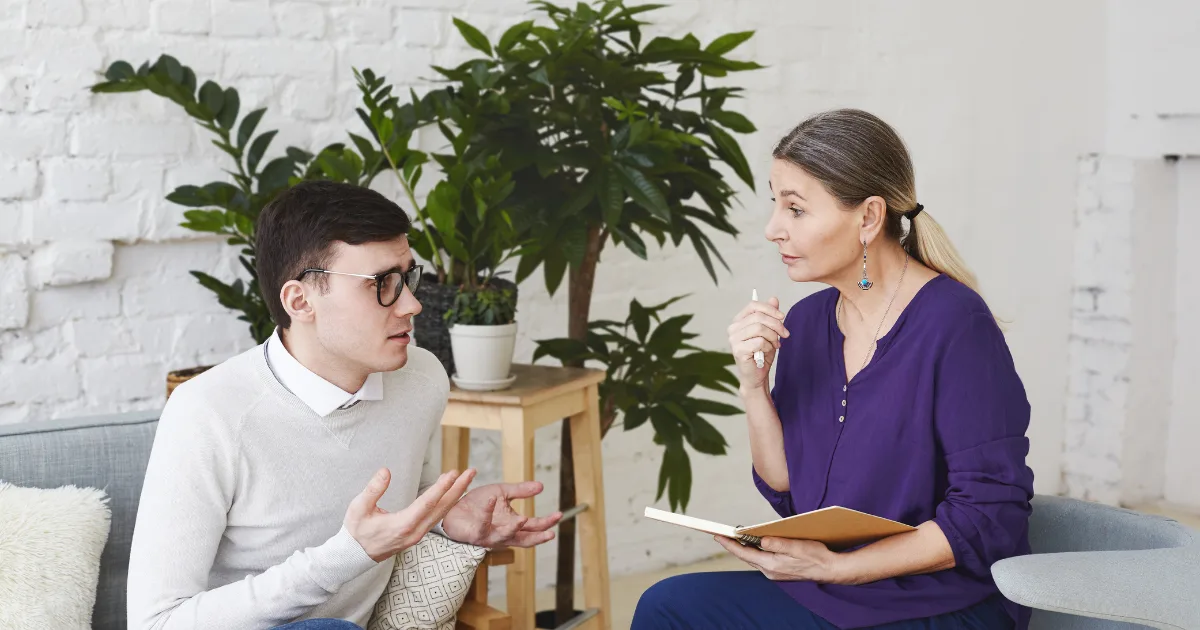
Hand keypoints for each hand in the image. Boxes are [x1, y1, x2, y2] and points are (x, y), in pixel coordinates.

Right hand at [344, 467, 475, 561]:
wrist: (354, 555)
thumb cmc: (356, 530)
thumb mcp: (358, 508)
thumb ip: (373, 489)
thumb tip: (385, 471)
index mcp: (402, 525)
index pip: (427, 503)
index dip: (441, 487)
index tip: (453, 473)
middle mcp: (414, 532)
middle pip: (441, 508)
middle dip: (458, 488)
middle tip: (471, 472)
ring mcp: (417, 535)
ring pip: (441, 513)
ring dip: (455, 495)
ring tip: (466, 479)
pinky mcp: (417, 535)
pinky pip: (437, 518)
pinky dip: (447, 503)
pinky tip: (452, 493)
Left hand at [441, 481, 561, 547]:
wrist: (452, 508)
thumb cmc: (476, 503)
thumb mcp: (502, 492)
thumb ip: (520, 491)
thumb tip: (541, 486)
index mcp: (512, 524)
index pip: (534, 526)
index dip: (547, 523)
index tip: (559, 514)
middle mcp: (503, 534)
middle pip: (525, 538)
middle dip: (538, 535)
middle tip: (551, 531)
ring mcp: (489, 536)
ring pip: (504, 537)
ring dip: (514, 529)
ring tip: (524, 519)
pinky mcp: (475, 534)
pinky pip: (482, 524)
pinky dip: (486, 511)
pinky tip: (491, 499)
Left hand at [715, 535, 844, 583]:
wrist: (830, 569)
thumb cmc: (816, 556)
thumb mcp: (797, 546)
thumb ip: (778, 544)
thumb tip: (761, 540)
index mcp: (772, 565)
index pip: (745, 553)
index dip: (730, 544)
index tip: (717, 536)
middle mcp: (770, 571)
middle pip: (746, 556)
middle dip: (733, 545)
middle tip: (720, 534)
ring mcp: (775, 572)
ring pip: (754, 558)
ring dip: (744, 548)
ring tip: (733, 536)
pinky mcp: (779, 570)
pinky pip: (761, 559)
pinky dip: (755, 551)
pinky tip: (753, 543)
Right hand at [728, 296, 788, 389]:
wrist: (757, 376)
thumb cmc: (762, 354)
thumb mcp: (769, 331)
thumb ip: (770, 316)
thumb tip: (773, 299)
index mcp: (738, 321)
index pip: (753, 305)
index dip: (770, 309)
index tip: (782, 317)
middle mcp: (733, 328)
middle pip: (758, 317)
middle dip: (776, 325)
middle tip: (785, 334)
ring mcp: (733, 339)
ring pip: (759, 328)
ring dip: (773, 337)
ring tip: (776, 345)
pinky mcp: (738, 350)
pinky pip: (759, 342)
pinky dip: (768, 346)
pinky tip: (767, 352)